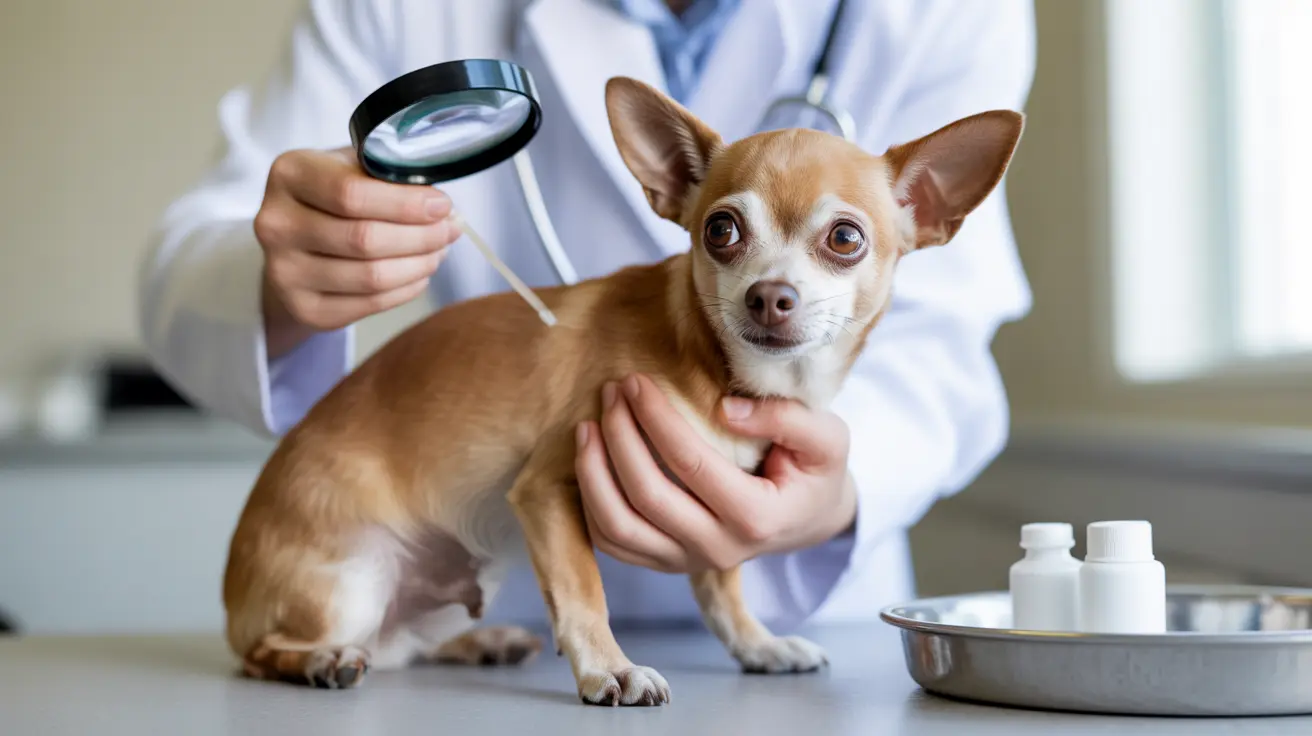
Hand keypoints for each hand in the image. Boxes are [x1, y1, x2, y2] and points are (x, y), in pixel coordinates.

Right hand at [254, 147, 461, 357]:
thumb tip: (440, 207)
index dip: (406, 204)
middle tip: (450, 230)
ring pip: (371, 276)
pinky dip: (407, 289)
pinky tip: (420, 273)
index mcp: (289, 174)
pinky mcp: (303, 308)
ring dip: (420, 264)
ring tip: (439, 250)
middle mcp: (275, 223)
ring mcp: (283, 271)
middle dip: (422, 236)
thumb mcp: (352, 167)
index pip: (352, 194)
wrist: (296, 241)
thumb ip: (389, 177)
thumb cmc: (334, 195)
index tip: (443, 205)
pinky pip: (370, 304)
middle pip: (364, 239)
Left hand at [575, 374, 856, 573]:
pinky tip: (591, 461)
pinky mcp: (666, 563)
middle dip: (619, 436)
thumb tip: (725, 408)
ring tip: (588, 425)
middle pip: (646, 495)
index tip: (635, 381)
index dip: (656, 419)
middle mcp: (718, 549)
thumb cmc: (815, 470)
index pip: (691, 465)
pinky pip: (613, 542)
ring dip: (593, 472)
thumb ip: (786, 419)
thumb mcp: (827, 437)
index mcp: (756, 517)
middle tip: (611, 391)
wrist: (808, 518)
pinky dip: (591, 503)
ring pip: (618, 526)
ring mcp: (688, 562)